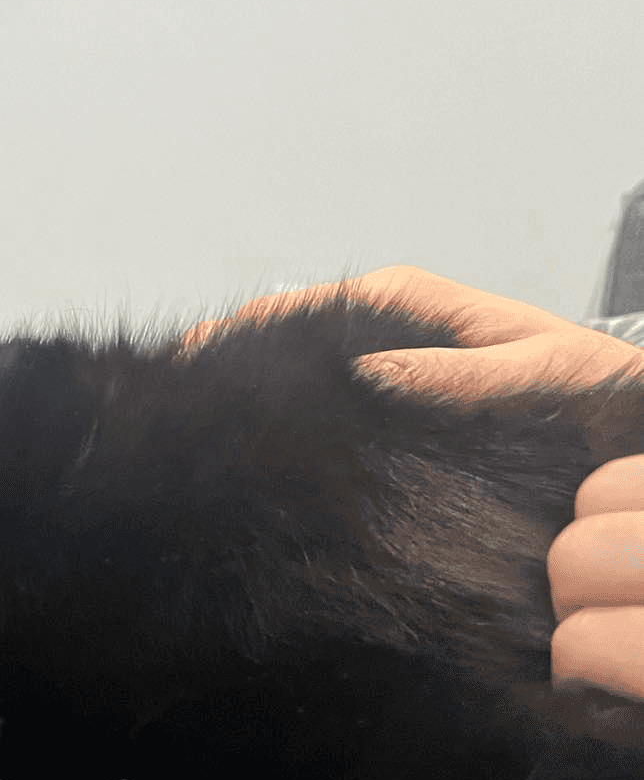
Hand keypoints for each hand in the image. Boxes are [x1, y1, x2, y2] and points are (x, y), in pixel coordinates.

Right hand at [190, 265, 643, 698]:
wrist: (633, 436)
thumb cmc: (601, 398)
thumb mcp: (542, 373)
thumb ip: (465, 372)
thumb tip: (373, 372)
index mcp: (415, 309)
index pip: (312, 307)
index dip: (248, 331)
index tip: (197, 359)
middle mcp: (394, 342)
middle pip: (294, 345)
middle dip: (237, 369)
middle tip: (181, 403)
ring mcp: (391, 385)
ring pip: (308, 389)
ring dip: (261, 409)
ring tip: (207, 439)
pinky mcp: (395, 428)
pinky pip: (334, 428)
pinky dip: (296, 442)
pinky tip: (267, 472)